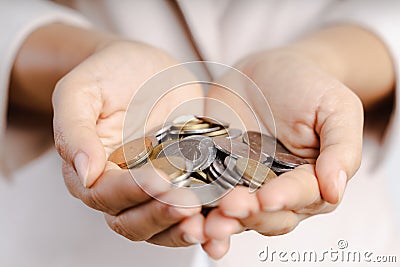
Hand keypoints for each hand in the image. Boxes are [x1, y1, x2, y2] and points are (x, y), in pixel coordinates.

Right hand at [53, 41, 205, 246]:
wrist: (146, 67)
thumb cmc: (109, 75)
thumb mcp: (82, 91)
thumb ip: (75, 129)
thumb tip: (84, 172)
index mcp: (93, 171)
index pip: (105, 196)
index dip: (131, 193)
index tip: (159, 181)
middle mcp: (122, 187)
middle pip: (134, 221)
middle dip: (161, 216)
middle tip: (188, 204)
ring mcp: (156, 187)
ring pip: (164, 224)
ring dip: (186, 228)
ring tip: (209, 221)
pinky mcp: (185, 180)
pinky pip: (194, 208)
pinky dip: (208, 218)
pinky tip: (225, 215)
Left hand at [203, 48, 362, 257]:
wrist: (266, 70)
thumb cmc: (307, 87)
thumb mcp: (336, 108)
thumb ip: (342, 149)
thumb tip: (336, 190)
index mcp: (311, 179)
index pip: (301, 197)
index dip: (284, 199)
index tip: (267, 197)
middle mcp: (277, 189)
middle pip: (266, 216)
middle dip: (248, 216)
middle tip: (230, 208)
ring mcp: (244, 184)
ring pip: (235, 215)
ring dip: (220, 225)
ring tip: (204, 227)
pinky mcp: (215, 174)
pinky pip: (206, 196)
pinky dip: (197, 211)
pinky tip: (187, 219)